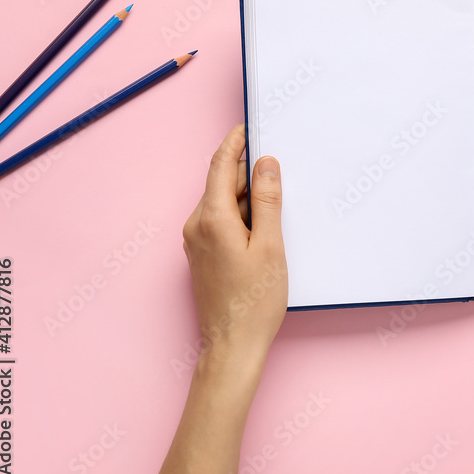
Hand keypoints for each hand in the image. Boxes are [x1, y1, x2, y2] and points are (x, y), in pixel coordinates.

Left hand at [181, 125, 287, 370]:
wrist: (232, 346)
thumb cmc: (254, 301)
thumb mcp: (271, 245)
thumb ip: (268, 201)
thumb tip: (266, 164)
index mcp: (211, 219)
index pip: (220, 166)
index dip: (235, 143)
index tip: (248, 127)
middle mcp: (196, 226)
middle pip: (221, 184)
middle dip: (246, 170)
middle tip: (276, 163)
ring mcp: (196, 242)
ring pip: (221, 203)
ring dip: (247, 196)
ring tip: (277, 201)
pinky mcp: (202, 255)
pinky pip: (220, 221)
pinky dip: (241, 215)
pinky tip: (263, 227)